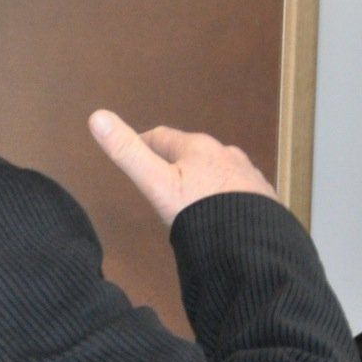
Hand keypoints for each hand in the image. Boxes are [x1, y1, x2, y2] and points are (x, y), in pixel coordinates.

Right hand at [89, 110, 276, 226]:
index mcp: (197, 147)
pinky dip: (226, 197)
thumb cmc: (198, 210)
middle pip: (193, 153)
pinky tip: (223, 214)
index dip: (144, 143)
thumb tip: (96, 116)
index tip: (133, 151)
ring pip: (218, 171)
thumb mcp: (156, 184)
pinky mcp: (265, 198)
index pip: (162, 137)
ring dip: (204, 180)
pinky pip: (240, 192)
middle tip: (161, 181)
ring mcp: (249, 176)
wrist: (252, 245)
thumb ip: (128, 153)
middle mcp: (226, 154)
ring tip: (192, 200)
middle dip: (176, 163)